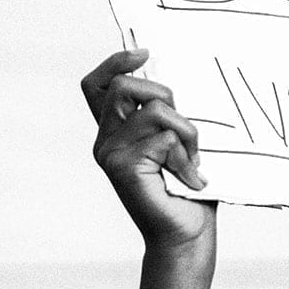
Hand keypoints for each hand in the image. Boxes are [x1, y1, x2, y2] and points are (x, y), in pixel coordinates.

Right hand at [83, 49, 212, 248]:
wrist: (185, 233)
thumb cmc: (185, 189)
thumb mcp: (176, 141)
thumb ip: (164, 113)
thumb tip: (174, 78)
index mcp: (114, 131)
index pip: (96, 84)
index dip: (115, 61)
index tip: (144, 54)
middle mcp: (104, 140)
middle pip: (122, 84)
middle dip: (163, 93)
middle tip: (183, 128)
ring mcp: (110, 153)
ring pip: (153, 109)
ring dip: (187, 131)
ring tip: (193, 159)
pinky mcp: (122, 167)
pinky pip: (164, 136)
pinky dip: (186, 154)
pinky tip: (189, 177)